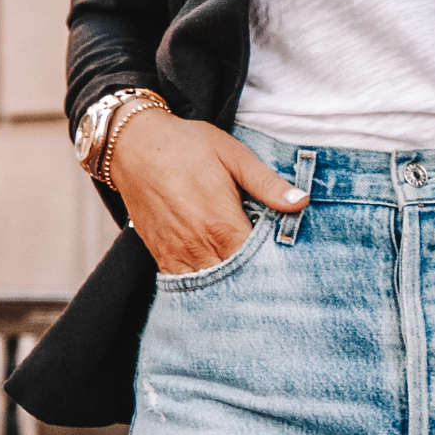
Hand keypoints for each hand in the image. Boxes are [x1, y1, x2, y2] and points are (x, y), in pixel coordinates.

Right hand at [110, 109, 309, 275]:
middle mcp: (199, 247)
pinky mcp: (161, 256)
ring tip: (249, 279)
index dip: (276, 267)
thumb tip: (302, 202)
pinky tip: (220, 277)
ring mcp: (177, 255)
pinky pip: (186, 284)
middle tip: (274, 276)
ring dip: (230, 285)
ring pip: (211, 288)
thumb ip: (267, 183)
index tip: (288, 263)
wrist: (133, 146)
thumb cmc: (187, 146)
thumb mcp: (233, 155)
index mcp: (222, 225)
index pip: (258, 264)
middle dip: (255, 280)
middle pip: (236, 281)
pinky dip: (204, 285)